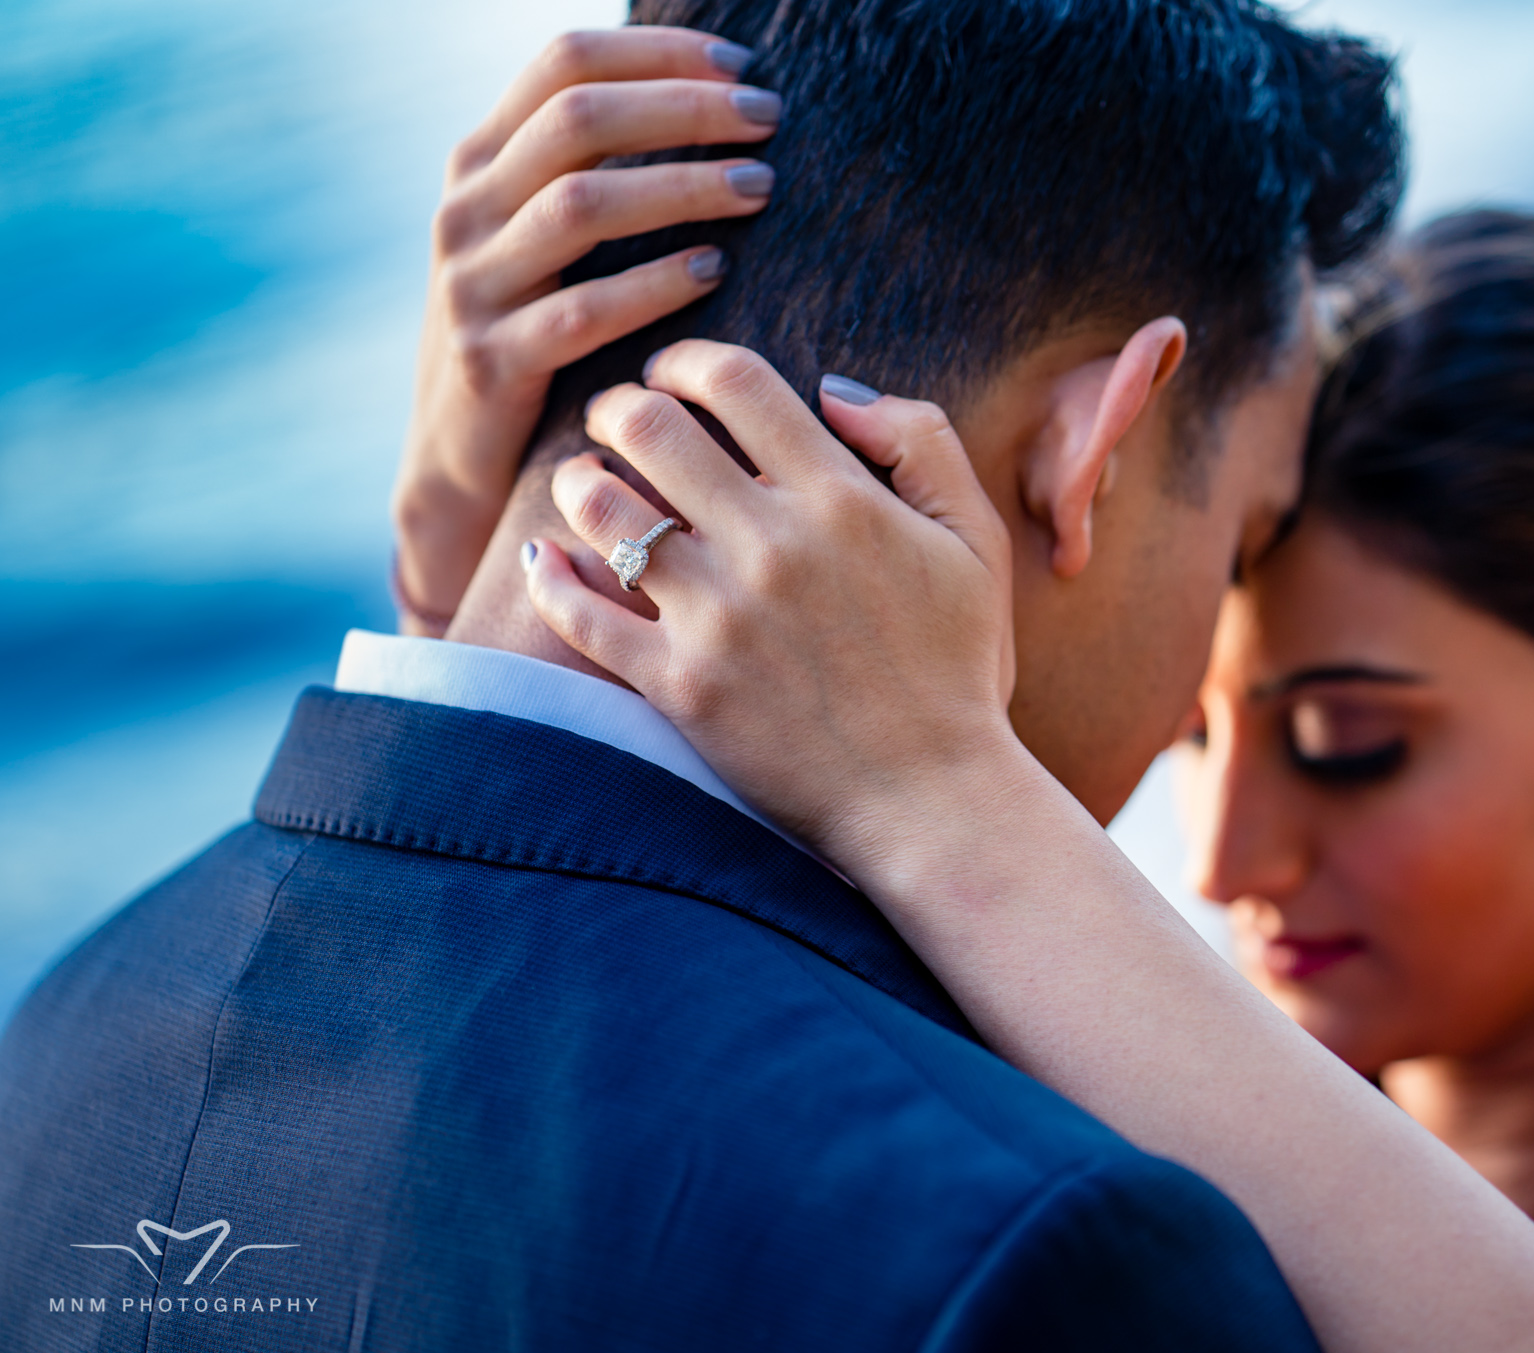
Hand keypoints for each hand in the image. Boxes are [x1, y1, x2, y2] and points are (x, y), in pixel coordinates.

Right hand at [392, 27, 781, 632]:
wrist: (457, 463)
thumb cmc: (531, 336)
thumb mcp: (540, 241)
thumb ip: (592, 172)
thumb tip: (706, 101)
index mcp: (479, 163)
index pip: (564, 62)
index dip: (657, 52)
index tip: (743, 65)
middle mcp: (465, 211)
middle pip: (579, 119)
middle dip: (684, 108)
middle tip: (769, 119)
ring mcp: (471, 286)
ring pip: (582, 206)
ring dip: (683, 187)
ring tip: (761, 186)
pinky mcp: (491, 361)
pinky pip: (584, 310)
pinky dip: (656, 283)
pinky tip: (715, 270)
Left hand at [521, 343, 1020, 875]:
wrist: (932, 798)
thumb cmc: (958, 669)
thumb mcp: (976, 541)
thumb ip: (923, 442)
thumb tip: (834, 391)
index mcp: (841, 500)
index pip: (734, 382)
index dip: (687, 360)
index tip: (674, 375)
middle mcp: (771, 546)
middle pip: (650, 427)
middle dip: (619, 407)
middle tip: (617, 420)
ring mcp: (718, 619)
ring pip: (602, 509)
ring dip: (581, 479)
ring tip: (586, 483)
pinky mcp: (678, 687)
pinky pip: (581, 614)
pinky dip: (548, 576)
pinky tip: (544, 557)